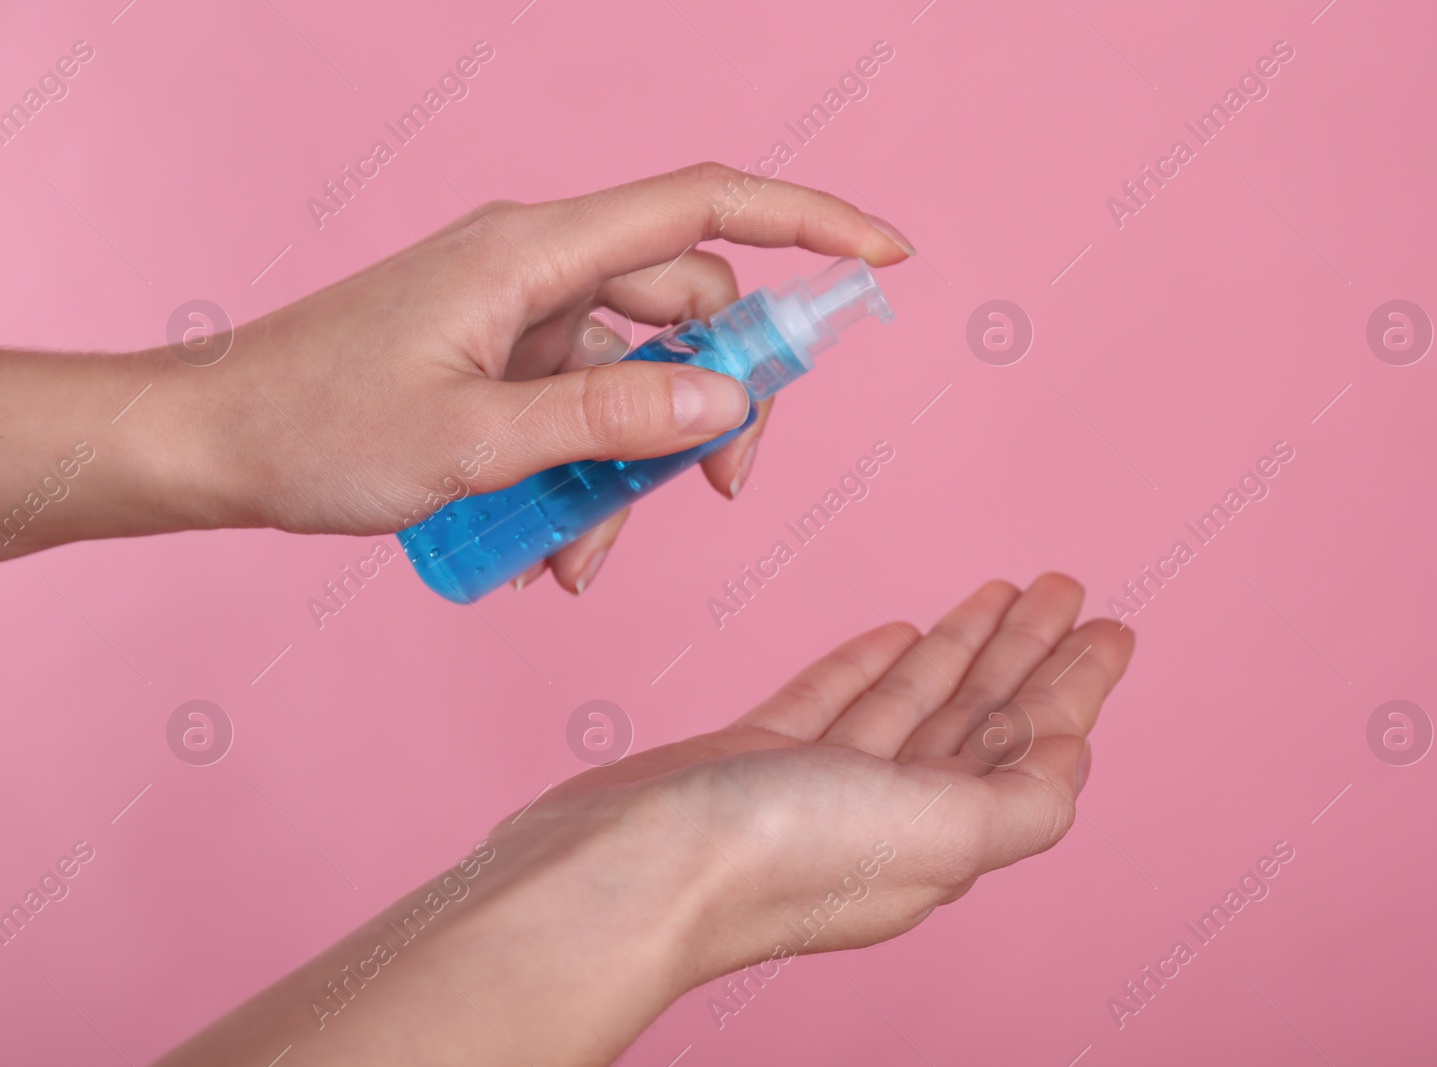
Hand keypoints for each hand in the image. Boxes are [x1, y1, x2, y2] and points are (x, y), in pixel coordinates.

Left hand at [0, 163, 913, 589]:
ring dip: (632, 465)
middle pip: (687, 310)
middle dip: (711, 406)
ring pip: (635, 374)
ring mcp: (518, 312)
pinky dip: (584, 470)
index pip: (705, 208)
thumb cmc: (319, 427)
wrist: (212, 443)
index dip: (807, 222)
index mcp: (537, 252)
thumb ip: (613, 417)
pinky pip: (580, 405)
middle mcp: (538, 267)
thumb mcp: (479, 441)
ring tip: (579, 553)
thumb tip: (730, 399)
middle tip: (715, 493)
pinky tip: (546, 545)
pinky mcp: (498, 355)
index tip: (886, 257)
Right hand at [505, 573, 1130, 975]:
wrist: (625, 872)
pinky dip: (871, 665)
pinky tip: (901, 631)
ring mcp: (817, 789)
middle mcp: (887, 817)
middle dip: (1028, 654)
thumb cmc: (775, 858)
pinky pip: (834, 700)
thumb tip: (1071, 761)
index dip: (1075, 687)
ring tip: (1006, 591)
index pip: (1029, 749)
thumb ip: (1021, 802)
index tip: (1112, 629)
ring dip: (961, 646)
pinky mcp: (753, 760)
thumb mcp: (937, 830)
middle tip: (1071, 589)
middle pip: (977, 718)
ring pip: (911, 702)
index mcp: (941, 839)